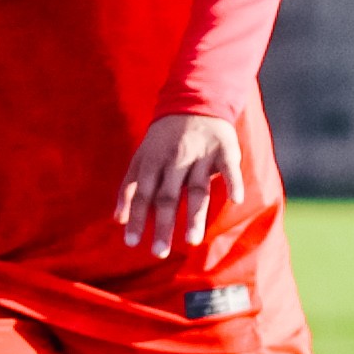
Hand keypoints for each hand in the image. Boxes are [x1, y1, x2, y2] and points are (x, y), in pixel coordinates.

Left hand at [115, 112, 246, 258]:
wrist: (195, 101)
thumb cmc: (163, 139)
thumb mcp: (142, 157)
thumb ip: (129, 187)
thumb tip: (117, 220)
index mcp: (152, 161)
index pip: (142, 194)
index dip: (137, 217)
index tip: (132, 243)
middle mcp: (175, 159)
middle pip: (168, 196)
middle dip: (163, 225)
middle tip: (159, 252)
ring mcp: (201, 154)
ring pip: (197, 189)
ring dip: (195, 216)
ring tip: (192, 241)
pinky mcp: (224, 149)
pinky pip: (229, 168)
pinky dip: (234, 181)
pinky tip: (236, 199)